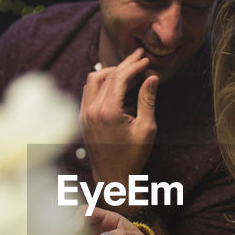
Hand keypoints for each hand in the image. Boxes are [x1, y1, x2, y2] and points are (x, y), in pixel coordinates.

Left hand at [80, 49, 157, 200]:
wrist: (113, 177)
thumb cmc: (133, 157)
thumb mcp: (147, 129)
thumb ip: (147, 100)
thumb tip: (151, 77)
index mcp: (107, 112)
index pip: (118, 78)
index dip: (133, 66)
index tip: (146, 60)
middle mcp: (91, 111)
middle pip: (104, 75)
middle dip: (123, 64)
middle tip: (139, 57)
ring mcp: (84, 114)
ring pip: (93, 80)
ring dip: (110, 72)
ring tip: (129, 70)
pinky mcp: (82, 118)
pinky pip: (88, 91)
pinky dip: (101, 83)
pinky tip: (115, 84)